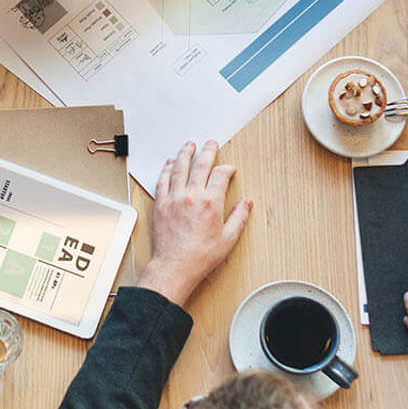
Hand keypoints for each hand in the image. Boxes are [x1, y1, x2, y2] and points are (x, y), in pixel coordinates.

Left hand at [137, 140, 251, 306]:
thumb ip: (239, 217)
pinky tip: (169, 163)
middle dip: (207, 151)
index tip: (229, 169)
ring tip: (189, 144)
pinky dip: (166, 169)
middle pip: (200, 165)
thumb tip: (246, 203)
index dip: (227, 168)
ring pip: (179, 168)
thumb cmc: (200, 256)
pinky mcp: (161, 203)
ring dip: (185, 153)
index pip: (220, 175)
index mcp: (210, 203)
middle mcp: (191, 196)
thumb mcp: (228, 239)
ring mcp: (174, 198)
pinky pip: (162, 180)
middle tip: (210, 143)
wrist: (175, 266)